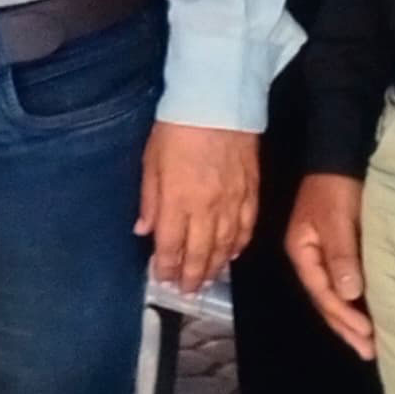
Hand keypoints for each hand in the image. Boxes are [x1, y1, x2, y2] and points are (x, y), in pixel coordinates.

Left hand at [136, 123, 255, 288]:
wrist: (219, 102)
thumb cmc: (177, 128)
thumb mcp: (151, 161)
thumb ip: (149, 199)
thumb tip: (143, 230)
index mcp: (177, 202)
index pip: (171, 246)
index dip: (166, 267)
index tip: (162, 279)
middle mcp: (206, 209)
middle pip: (199, 253)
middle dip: (191, 276)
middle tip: (186, 291)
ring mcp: (232, 203)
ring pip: (225, 246)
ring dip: (215, 267)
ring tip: (206, 280)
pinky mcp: (251, 192)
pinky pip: (246, 228)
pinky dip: (239, 246)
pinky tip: (232, 255)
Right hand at [282, 173, 373, 360]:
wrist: (339, 157)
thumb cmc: (336, 187)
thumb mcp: (336, 219)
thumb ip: (341, 255)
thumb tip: (349, 294)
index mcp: (302, 253)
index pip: (322, 293)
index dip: (343, 316)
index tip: (367, 334)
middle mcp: (309, 259)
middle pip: (326, 301)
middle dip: (346, 328)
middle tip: (369, 352)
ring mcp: (323, 256)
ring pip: (336, 296)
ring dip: (351, 320)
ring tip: (370, 345)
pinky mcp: (340, 251)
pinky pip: (346, 285)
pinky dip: (357, 303)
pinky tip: (369, 315)